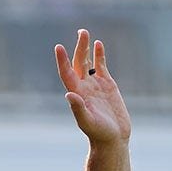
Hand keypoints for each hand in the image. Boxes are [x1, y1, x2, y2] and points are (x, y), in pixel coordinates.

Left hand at [55, 30, 130, 144]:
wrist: (113, 139)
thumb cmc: (99, 133)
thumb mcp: (88, 121)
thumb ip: (78, 108)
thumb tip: (69, 95)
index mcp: (77, 93)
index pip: (67, 73)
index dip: (62, 60)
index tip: (58, 47)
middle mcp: (83, 86)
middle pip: (78, 62)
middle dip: (79, 47)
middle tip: (81, 31)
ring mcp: (95, 85)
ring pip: (87, 62)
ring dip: (86, 48)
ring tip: (84, 33)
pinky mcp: (107, 85)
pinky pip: (101, 66)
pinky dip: (99, 55)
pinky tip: (98, 44)